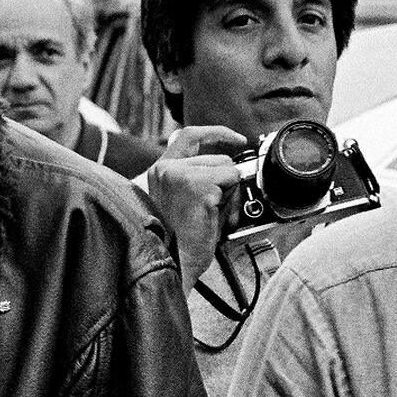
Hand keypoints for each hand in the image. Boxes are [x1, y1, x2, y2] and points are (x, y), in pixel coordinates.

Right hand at [147, 126, 248, 279]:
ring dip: (228, 193)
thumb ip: (196, 177)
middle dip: (227, 181)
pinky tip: (212, 215)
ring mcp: (179, 174)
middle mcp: (166, 168)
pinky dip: (230, 200)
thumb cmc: (178, 240)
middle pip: (218, 157)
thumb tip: (225, 162)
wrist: (172, 263)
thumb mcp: (182, 202)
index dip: (216, 133)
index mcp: (160, 171)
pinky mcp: (196, 185)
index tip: (236, 140)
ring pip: (227, 168)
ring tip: (210, 214)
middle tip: (215, 207)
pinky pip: (231, 180)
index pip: (188, 135)